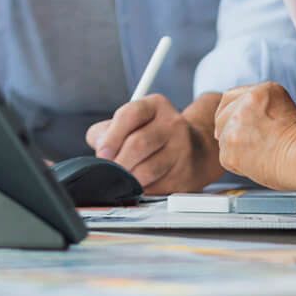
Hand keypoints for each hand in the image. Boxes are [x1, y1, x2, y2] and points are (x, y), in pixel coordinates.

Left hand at [84, 92, 224, 192]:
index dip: (112, 137)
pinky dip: (142, 190)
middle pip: (138, 145)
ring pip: (148, 170)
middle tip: (109, 170)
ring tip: (124, 177)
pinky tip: (140, 184)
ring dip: (129, 178)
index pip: (130, 115)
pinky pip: (157, 188)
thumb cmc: (152, 135)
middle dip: (118, 162)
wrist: (194, 150)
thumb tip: (100, 150)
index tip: (102, 153)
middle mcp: (172, 124)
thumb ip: (107, 132)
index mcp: (155, 105)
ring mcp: (182, 149)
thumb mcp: (130, 123)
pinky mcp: (185, 174)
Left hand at [212, 82, 295, 192]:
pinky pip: (227, 158)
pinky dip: (239, 165)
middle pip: (222, 117)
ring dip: (237, 148)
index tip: (236, 122)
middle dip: (230, 130)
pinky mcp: (229, 150)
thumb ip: (264, 110)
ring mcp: (233, 127)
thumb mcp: (287, 110)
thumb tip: (252, 121)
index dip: (232, 112)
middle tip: (246, 144)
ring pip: (224, 138)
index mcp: (262, 91)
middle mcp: (244, 105)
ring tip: (260, 157)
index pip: (231, 97)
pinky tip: (257, 166)